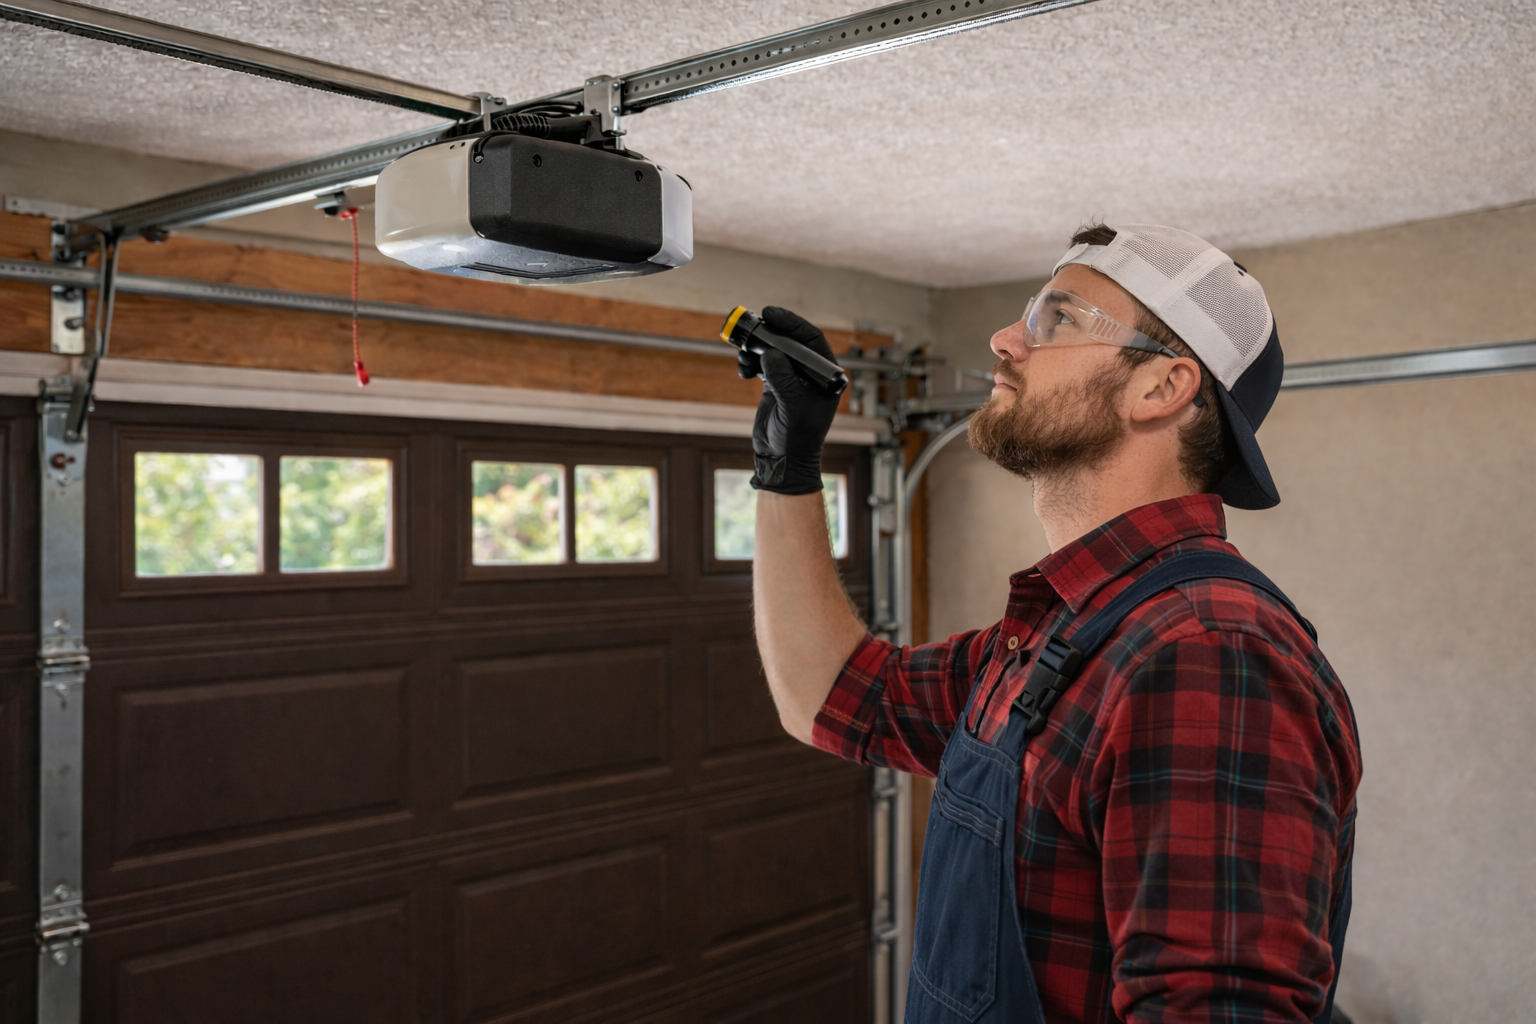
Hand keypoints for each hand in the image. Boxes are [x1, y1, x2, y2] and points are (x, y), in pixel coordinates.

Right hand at [744, 307, 841, 494]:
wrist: (782, 460)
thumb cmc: (797, 438)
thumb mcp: (792, 406)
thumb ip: (783, 378)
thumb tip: (772, 353)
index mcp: (826, 375)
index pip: (811, 339)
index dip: (792, 324)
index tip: (771, 315)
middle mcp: (811, 373)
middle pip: (790, 341)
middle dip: (770, 334)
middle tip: (752, 326)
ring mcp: (793, 377)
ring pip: (774, 351)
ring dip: (756, 349)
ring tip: (743, 355)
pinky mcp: (776, 384)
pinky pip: (762, 364)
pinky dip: (750, 363)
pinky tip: (743, 370)